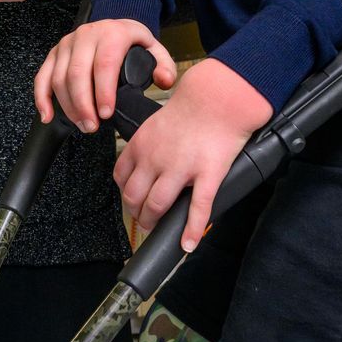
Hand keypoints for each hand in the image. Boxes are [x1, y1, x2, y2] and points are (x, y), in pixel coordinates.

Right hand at [33, 19, 176, 131]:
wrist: (113, 27)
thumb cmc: (131, 42)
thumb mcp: (153, 49)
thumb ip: (165, 66)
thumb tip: (163, 81)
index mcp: (112, 33)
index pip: (105, 63)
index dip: (103, 91)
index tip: (106, 113)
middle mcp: (86, 35)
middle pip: (77, 73)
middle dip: (83, 105)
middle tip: (92, 126)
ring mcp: (67, 43)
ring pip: (59, 77)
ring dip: (68, 106)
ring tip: (83, 124)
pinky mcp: (54, 53)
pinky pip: (42, 76)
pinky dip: (42, 98)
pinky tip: (48, 115)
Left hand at [115, 58, 271, 251]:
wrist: (219, 97)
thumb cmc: (193, 108)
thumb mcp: (156, 123)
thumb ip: (147, 147)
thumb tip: (145, 167)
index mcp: (142, 144)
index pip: (121, 177)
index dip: (125, 194)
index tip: (132, 200)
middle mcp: (156, 158)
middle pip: (134, 196)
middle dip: (136, 213)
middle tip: (144, 219)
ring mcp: (181, 168)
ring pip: (157, 205)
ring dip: (154, 222)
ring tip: (158, 228)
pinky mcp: (207, 175)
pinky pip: (197, 209)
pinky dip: (191, 230)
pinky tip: (189, 243)